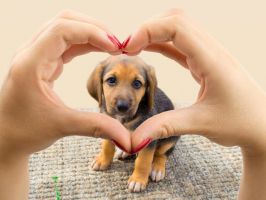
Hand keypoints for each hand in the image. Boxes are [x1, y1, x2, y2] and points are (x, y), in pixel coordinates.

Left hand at [0, 10, 130, 157]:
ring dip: (90, 34)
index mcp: (31, 63)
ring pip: (65, 30)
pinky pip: (66, 44)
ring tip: (111, 47)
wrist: (5, 138)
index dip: (92, 33)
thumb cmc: (23, 131)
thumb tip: (125, 136)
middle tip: (116, 44)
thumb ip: (96, 126)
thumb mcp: (61, 126)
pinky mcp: (43, 63)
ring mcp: (36, 56)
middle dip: (94, 29)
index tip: (114, 47)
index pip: (62, 30)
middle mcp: (31, 54)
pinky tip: (98, 51)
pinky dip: (84, 44)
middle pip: (64, 22)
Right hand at [124, 9, 265, 154]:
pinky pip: (180, 45)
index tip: (128, 47)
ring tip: (133, 47)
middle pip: (176, 20)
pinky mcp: (204, 63)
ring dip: (154, 33)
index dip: (148, 30)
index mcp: (213, 61)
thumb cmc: (241, 124)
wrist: (262, 126)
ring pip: (178, 29)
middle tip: (127, 47)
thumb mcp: (202, 124)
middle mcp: (212, 52)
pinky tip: (148, 49)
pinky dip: (161, 43)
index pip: (178, 27)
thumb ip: (166, 126)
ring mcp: (209, 55)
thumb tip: (134, 138)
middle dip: (148, 28)